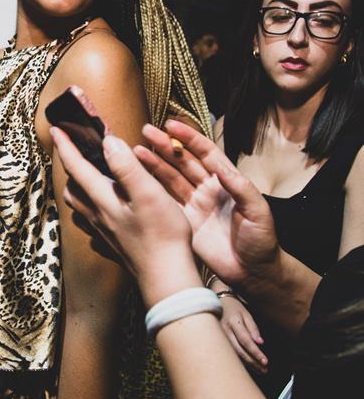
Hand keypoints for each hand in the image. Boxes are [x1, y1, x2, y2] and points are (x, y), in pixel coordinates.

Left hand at [50, 126, 200, 306]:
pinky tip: (105, 211)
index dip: (66, 146)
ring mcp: (105, 234)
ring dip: (80, 190)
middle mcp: (98, 216)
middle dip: (71, 169)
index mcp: (104, 200)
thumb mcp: (148, 193)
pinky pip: (93, 225)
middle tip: (78, 153)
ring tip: (90, 179)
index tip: (57, 129)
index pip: (77, 168)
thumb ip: (126, 167)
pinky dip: (93, 211)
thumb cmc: (162, 235)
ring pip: (81, 208)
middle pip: (73, 190)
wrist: (167, 278)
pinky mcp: (114, 246)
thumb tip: (107, 141)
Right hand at [136, 120, 279, 289]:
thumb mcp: (258, 211)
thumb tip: (221, 169)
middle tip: (146, 132)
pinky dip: (153, 189)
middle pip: (184, 161)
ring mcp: (195, 204)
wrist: (252, 273)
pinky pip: (166, 201)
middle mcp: (209, 189)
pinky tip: (139, 178)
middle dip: (166, 145)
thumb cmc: (262, 241)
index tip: (171, 126)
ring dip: (155, 163)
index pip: (206, 153)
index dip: (189, 138)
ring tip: (137, 150)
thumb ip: (241, 188)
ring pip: (172, 178)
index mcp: (227, 181)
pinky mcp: (185, 221)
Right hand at [219, 295, 267, 373]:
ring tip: (260, 370)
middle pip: (239, 350)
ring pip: (234, 354)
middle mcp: (224, 331)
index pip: (245, 340)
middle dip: (253, 361)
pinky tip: (249, 365)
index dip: (255, 352)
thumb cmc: (234, 308)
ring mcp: (219, 337)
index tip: (265, 361)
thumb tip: (260, 343)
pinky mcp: (218, 342)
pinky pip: (230, 353)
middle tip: (264, 369)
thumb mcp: (246, 314)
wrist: (216, 303)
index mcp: (232, 322)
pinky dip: (241, 360)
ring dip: (248, 363)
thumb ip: (253, 328)